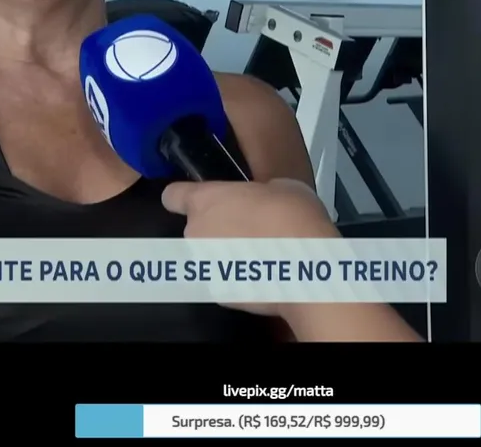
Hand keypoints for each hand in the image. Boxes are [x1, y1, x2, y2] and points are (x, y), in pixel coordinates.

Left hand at [161, 178, 339, 317]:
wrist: (308, 269)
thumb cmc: (293, 217)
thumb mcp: (281, 187)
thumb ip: (257, 192)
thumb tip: (260, 200)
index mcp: (205, 201)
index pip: (172, 195)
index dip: (184, 198)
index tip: (197, 201)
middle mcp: (195, 232)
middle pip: (195, 228)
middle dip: (215, 230)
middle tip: (247, 230)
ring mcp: (204, 265)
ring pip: (208, 256)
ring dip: (225, 255)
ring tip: (258, 257)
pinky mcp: (218, 293)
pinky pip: (223, 280)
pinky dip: (237, 279)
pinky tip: (263, 277)